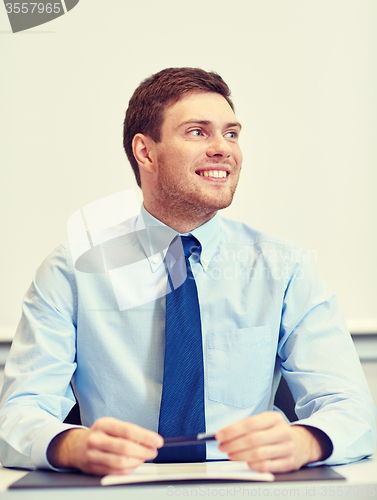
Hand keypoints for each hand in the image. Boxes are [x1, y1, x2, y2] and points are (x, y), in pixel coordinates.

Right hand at [47, 417, 163, 474]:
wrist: (75, 446)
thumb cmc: (100, 434)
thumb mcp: (111, 426)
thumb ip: (128, 432)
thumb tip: (149, 441)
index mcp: (103, 424)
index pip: (128, 430)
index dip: (146, 437)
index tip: (158, 441)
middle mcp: (96, 439)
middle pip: (125, 448)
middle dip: (144, 451)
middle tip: (154, 451)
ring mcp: (93, 455)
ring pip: (121, 462)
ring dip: (138, 462)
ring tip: (145, 457)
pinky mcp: (93, 468)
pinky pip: (116, 472)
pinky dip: (129, 469)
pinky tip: (135, 464)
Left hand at [216, 411, 331, 472]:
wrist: (302, 443)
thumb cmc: (276, 432)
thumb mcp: (266, 422)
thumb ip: (247, 426)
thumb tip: (225, 434)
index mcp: (275, 418)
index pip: (250, 423)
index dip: (232, 430)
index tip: (220, 435)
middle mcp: (283, 431)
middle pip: (253, 439)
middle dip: (233, 444)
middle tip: (222, 447)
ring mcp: (287, 448)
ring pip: (258, 454)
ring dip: (240, 456)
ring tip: (231, 455)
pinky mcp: (289, 463)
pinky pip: (266, 467)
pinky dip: (252, 466)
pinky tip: (245, 463)